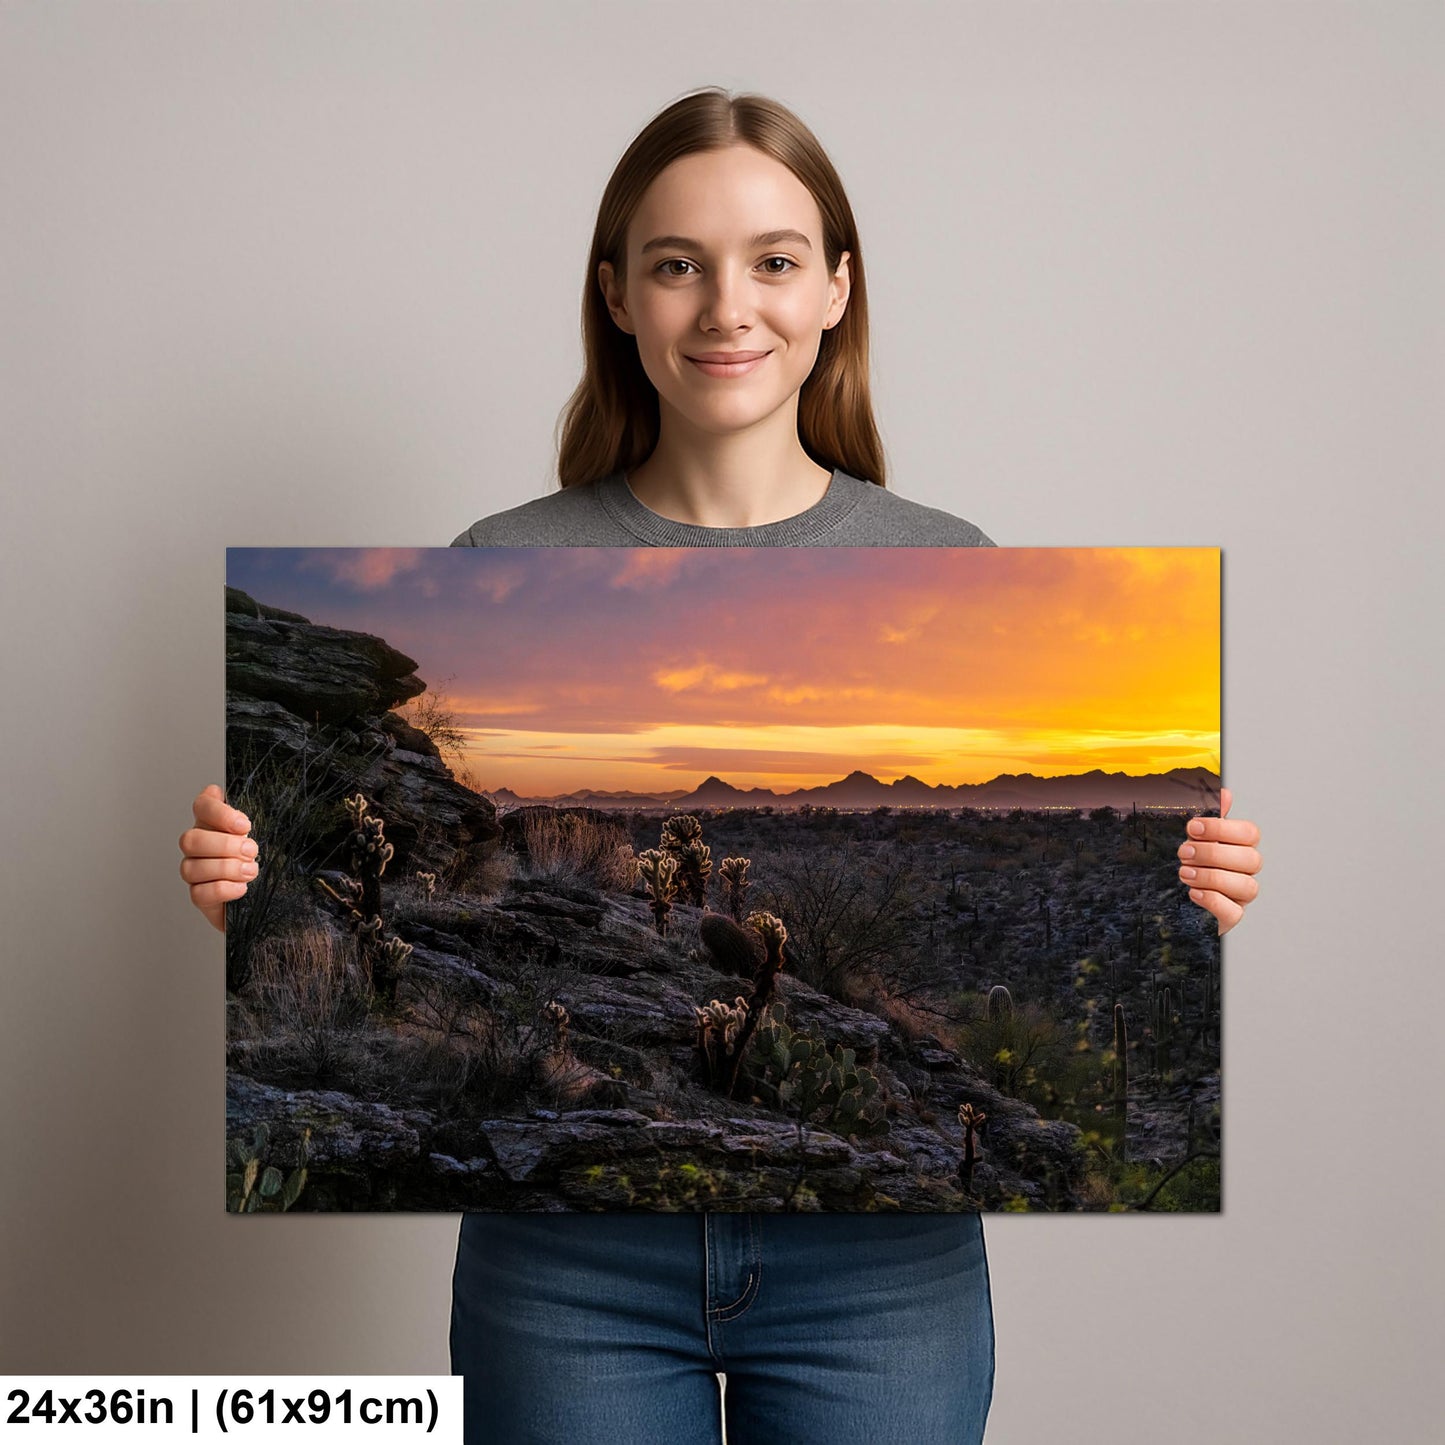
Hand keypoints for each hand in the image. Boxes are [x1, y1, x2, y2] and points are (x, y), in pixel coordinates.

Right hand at [178, 783, 257, 933]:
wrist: (264, 894)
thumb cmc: (263, 859)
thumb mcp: (265, 835)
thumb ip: (251, 819)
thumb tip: (236, 806)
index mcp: (212, 824)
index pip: (202, 806)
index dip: (219, 813)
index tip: (245, 825)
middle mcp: (198, 846)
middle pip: (190, 839)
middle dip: (224, 846)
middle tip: (251, 851)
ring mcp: (195, 871)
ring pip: (191, 868)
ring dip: (226, 869)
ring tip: (250, 871)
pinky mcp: (199, 896)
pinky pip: (199, 893)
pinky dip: (223, 889)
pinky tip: (242, 888)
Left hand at [1178, 787, 1259, 934]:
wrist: (1175, 900)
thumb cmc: (1193, 865)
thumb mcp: (1197, 839)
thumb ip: (1211, 819)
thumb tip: (1225, 793)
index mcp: (1241, 848)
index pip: (1250, 833)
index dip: (1222, 828)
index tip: (1193, 828)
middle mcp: (1246, 872)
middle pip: (1250, 859)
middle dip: (1213, 853)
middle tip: (1184, 852)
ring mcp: (1241, 896)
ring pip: (1246, 886)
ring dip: (1211, 877)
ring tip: (1185, 872)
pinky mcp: (1230, 917)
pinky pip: (1234, 912)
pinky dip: (1213, 900)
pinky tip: (1194, 892)